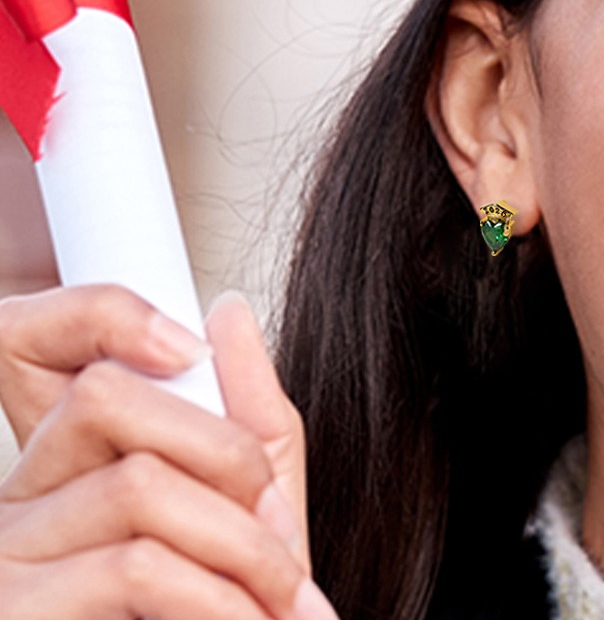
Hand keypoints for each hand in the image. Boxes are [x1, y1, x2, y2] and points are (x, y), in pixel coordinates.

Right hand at [0, 284, 337, 619]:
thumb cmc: (228, 609)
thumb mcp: (251, 504)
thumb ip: (247, 410)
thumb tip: (229, 309)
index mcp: (68, 469)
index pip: (97, 374)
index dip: (181, 394)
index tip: (258, 460)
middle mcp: (20, 504)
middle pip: (110, 401)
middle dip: (226, 456)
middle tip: (279, 538)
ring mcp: (9, 563)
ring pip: (139, 485)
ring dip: (241, 545)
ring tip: (281, 603)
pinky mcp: (21, 617)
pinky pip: (135, 567)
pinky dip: (218, 597)